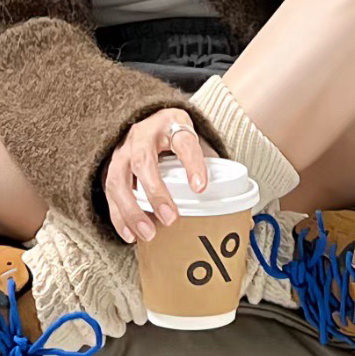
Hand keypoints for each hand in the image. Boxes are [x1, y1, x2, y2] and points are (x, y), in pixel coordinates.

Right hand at [102, 107, 213, 243]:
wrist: (146, 120)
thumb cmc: (175, 137)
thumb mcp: (196, 143)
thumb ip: (214, 173)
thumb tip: (245, 219)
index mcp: (171, 124)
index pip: (183, 140)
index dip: (192, 164)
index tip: (201, 187)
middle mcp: (142, 135)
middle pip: (143, 161)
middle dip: (155, 192)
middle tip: (170, 218)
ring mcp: (122, 151)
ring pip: (118, 180)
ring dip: (132, 210)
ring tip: (149, 233)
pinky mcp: (111, 168)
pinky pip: (109, 193)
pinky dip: (119, 216)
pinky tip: (130, 235)